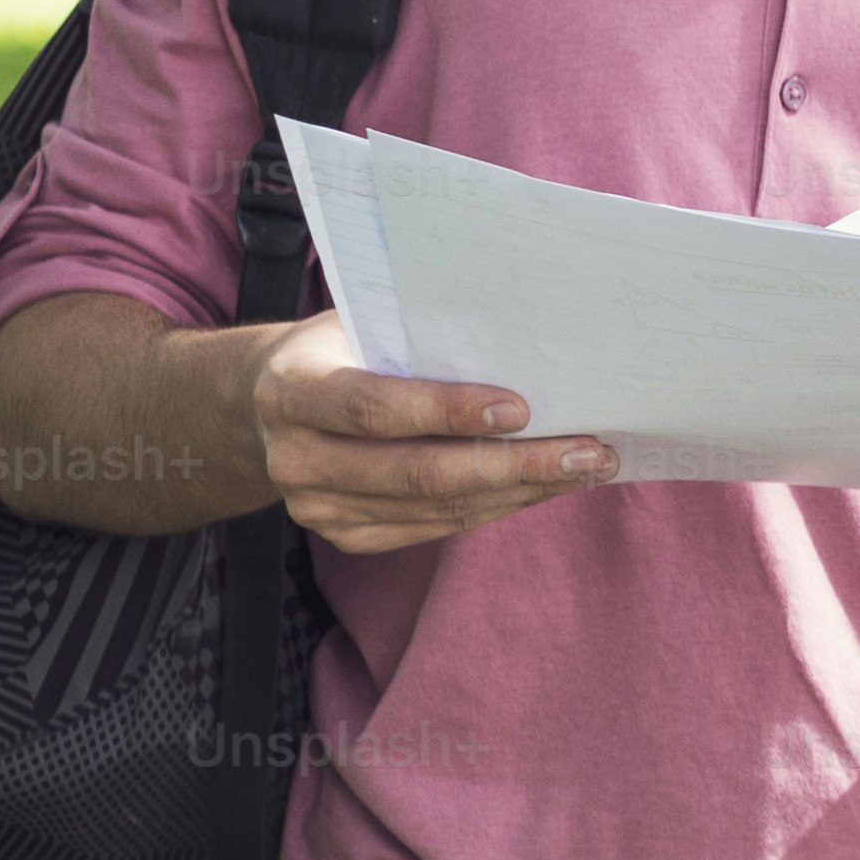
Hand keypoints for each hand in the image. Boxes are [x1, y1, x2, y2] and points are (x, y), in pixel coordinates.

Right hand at [248, 311, 616, 554]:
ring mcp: (317, 507)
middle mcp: (295, 458)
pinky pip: (434, 528)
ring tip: (585, 469)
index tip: (521, 408)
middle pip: (417, 473)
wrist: (270, 403)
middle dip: (514, 464)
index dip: (447, 411)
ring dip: (520, 490)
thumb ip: (420, 335)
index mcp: (292, 390)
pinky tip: (541, 486)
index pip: (374, 408)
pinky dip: (496, 506)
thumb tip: (525, 343)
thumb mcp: (361, 323)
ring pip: (435, 507)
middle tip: (589, 452)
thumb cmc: (341, 348)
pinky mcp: (346, 535)